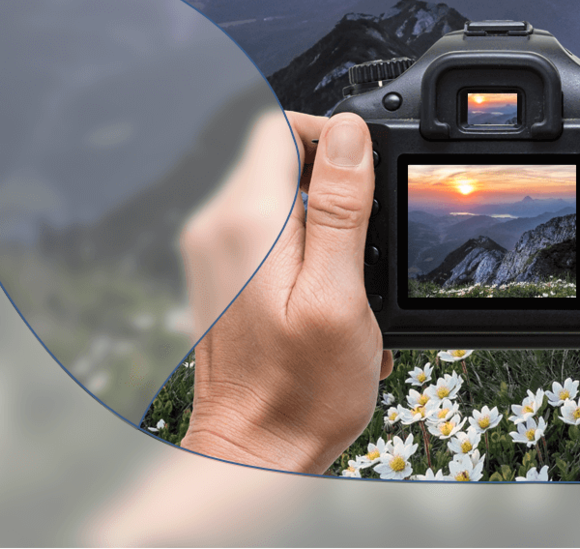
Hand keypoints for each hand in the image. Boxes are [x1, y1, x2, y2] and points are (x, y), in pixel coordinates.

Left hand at [179, 111, 391, 473]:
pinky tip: (328, 297)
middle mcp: (218, 227)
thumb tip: (348, 132)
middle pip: (281, 159)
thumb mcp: (340, 294)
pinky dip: (306, 250)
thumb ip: (343, 207)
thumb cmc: (301, 389)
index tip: (365, 173)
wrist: (253, 453)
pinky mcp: (222, 275)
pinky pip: (270, 231)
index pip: (279, 126)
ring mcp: (214, 252)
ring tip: (348, 279)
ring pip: (280, 196)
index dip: (330, 135)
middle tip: (364, 242)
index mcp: (247, 220)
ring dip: (325, 223)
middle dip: (334, 186)